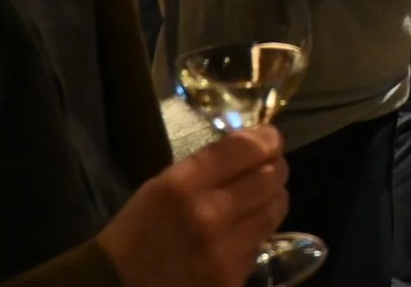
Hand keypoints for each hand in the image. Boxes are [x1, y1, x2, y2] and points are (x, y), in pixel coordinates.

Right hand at [94, 127, 286, 286]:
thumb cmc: (135, 233)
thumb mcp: (161, 187)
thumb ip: (206, 168)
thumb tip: (250, 150)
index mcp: (183, 185)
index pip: (245, 149)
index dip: (266, 139)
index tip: (270, 138)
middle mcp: (209, 215)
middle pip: (269, 178)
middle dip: (275, 167)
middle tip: (273, 165)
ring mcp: (224, 251)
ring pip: (273, 213)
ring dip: (274, 199)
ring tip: (266, 195)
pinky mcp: (231, 279)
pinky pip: (259, 246)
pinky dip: (257, 234)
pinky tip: (244, 231)